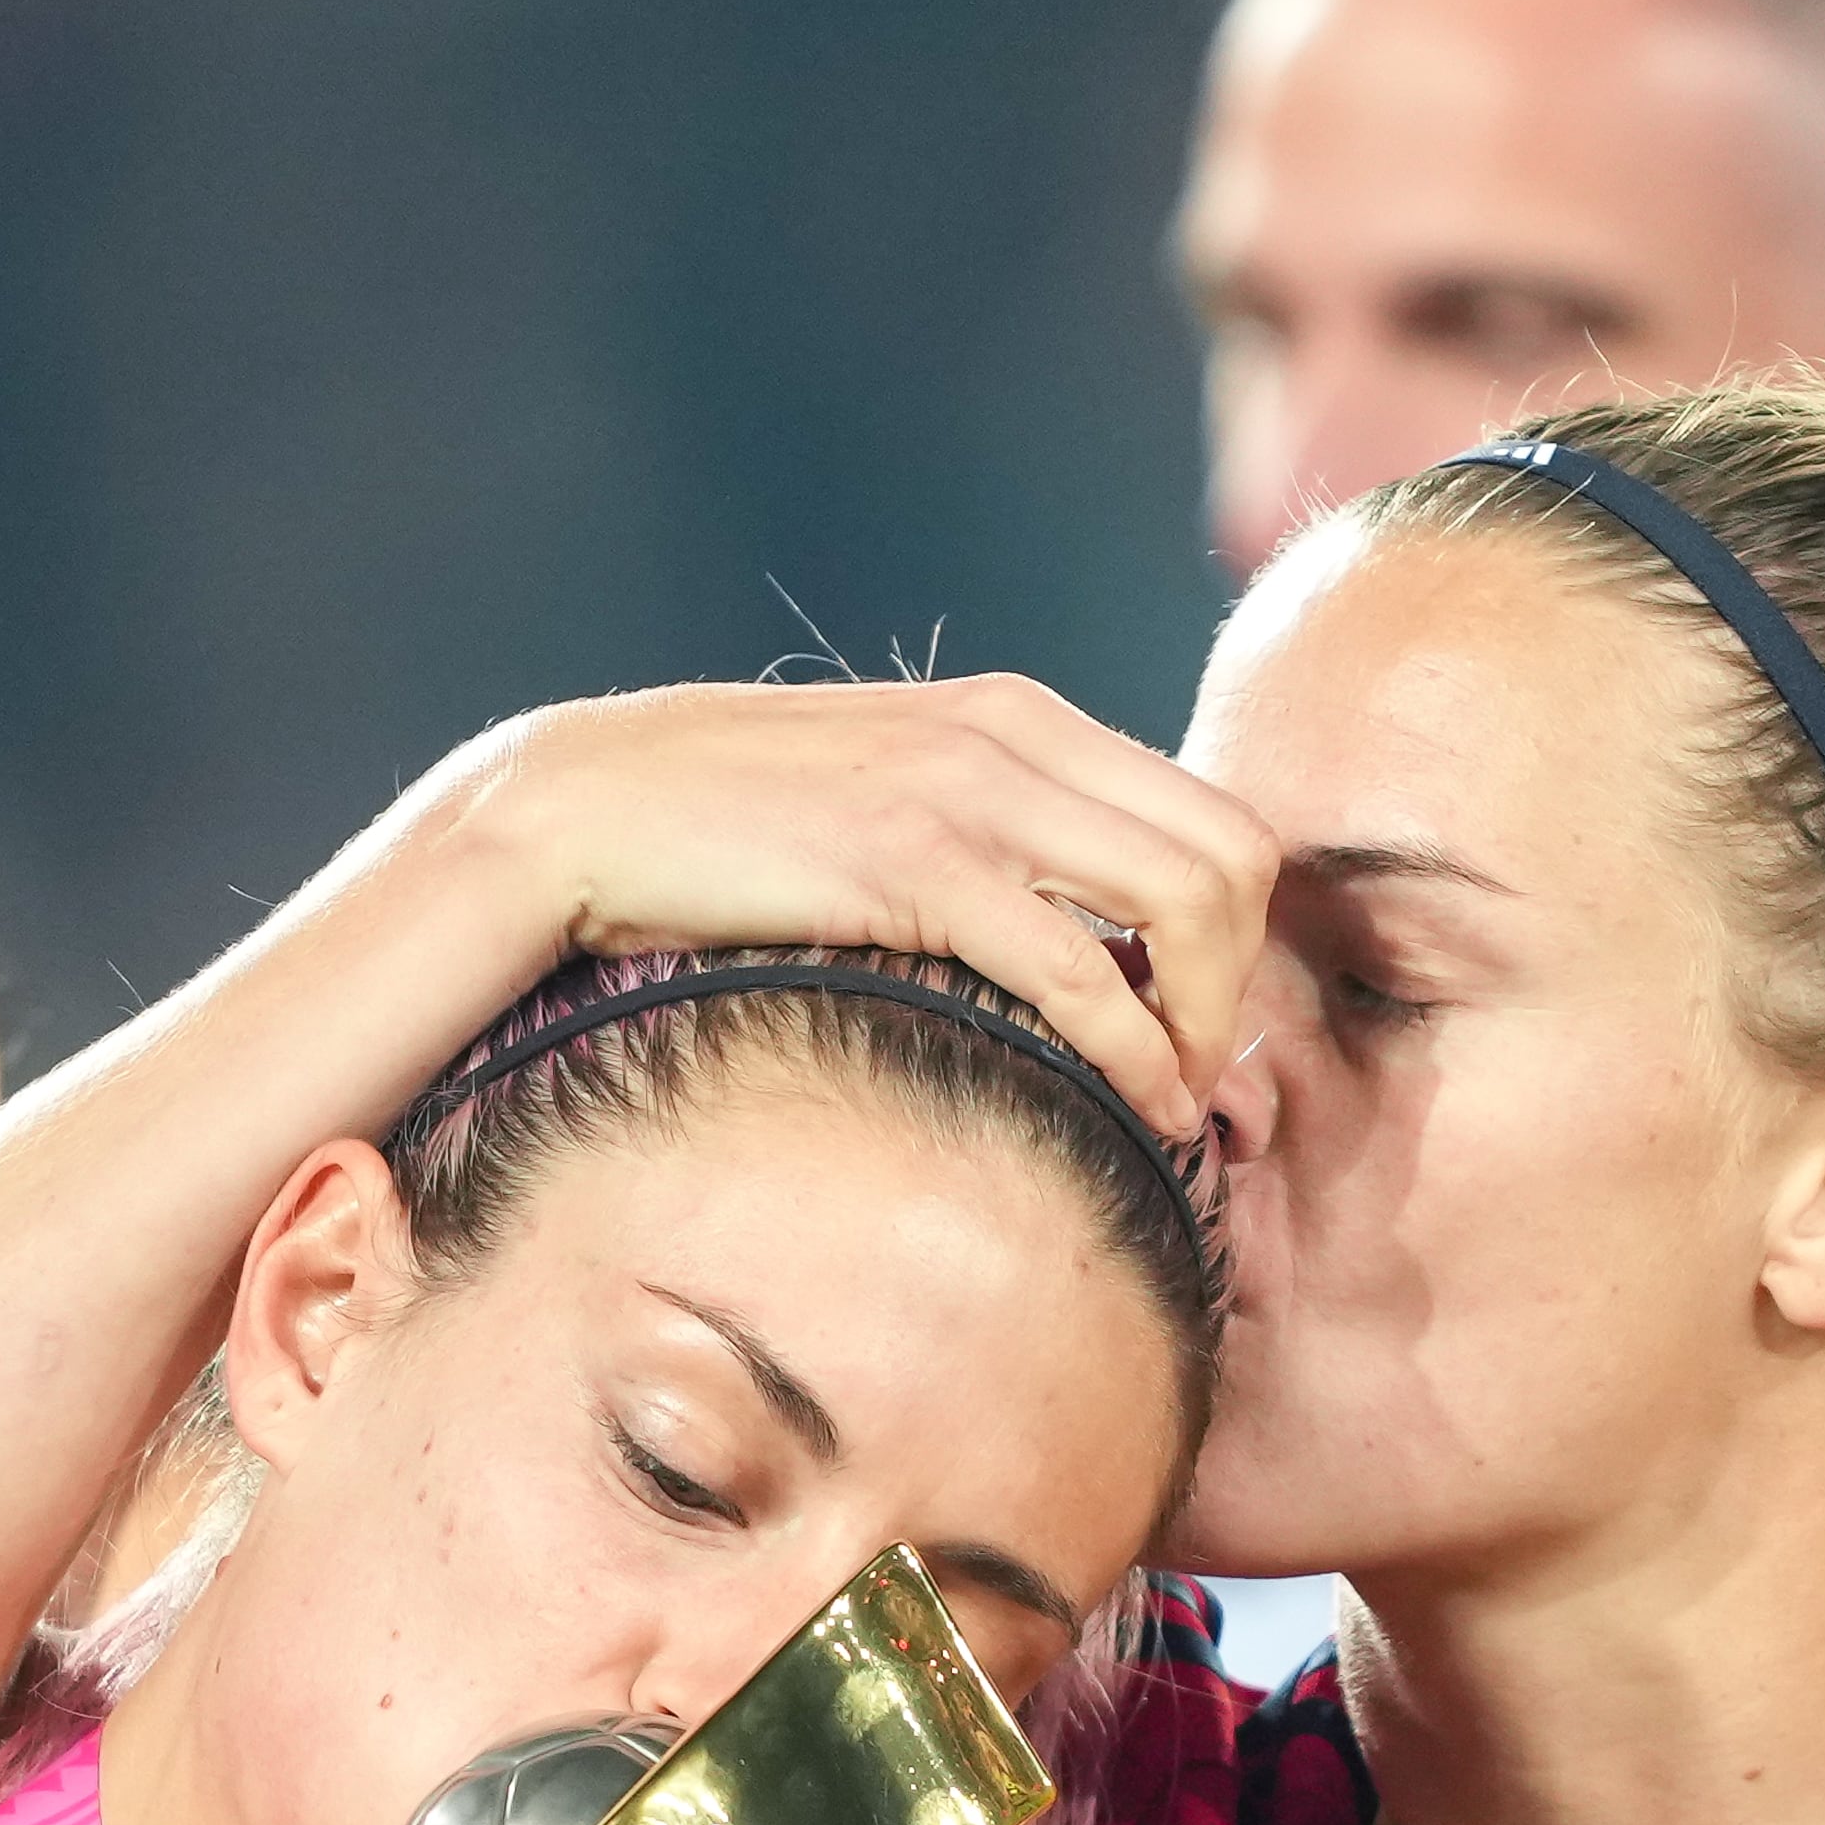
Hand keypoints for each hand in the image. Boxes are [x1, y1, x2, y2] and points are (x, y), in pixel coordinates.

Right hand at [440, 678, 1277, 1136]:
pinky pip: (1083, 969)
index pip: (1213, 814)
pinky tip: (1132, 1105)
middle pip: (1235, 853)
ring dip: (1204, 1021)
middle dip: (1242, 981)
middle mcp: (1018, 735)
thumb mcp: (889, 802)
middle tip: (1201, 1077)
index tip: (1199, 1027)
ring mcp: (971, 792)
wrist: (582, 810)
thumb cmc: (726, 834)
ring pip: (1191, 901)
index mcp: (1023, 718)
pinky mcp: (915, 863)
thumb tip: (1077, 936)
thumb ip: (988, 838)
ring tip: (1171, 1102)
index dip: (1239, 936)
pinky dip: (1135, 1051)